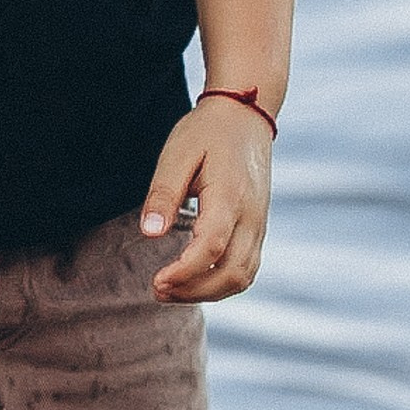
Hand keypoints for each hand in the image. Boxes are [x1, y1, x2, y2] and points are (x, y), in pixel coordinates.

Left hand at [141, 96, 273, 301]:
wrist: (246, 116)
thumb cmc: (206, 133)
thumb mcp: (177, 154)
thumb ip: (163, 194)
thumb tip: (150, 232)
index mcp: (229, 196)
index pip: (210, 247)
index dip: (183, 272)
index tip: (156, 281)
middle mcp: (251, 216)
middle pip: (231, 272)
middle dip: (193, 290)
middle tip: (157, 289)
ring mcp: (260, 224)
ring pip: (242, 277)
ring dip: (207, 292)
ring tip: (172, 290)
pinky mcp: (259, 228)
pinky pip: (247, 268)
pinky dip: (221, 284)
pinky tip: (194, 280)